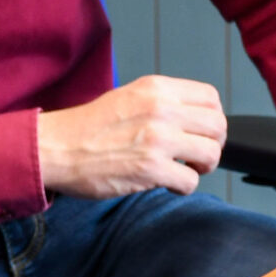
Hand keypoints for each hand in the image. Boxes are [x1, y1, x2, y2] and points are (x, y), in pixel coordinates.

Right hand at [35, 75, 226, 197]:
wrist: (57, 148)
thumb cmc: (88, 127)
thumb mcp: (128, 96)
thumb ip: (162, 102)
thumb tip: (193, 118)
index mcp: (157, 88)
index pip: (211, 97)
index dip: (212, 118)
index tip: (201, 131)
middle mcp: (162, 109)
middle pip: (218, 126)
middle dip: (213, 144)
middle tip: (197, 155)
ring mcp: (158, 139)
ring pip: (211, 153)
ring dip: (203, 167)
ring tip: (186, 170)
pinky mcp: (151, 168)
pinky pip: (191, 181)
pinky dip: (183, 187)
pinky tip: (166, 183)